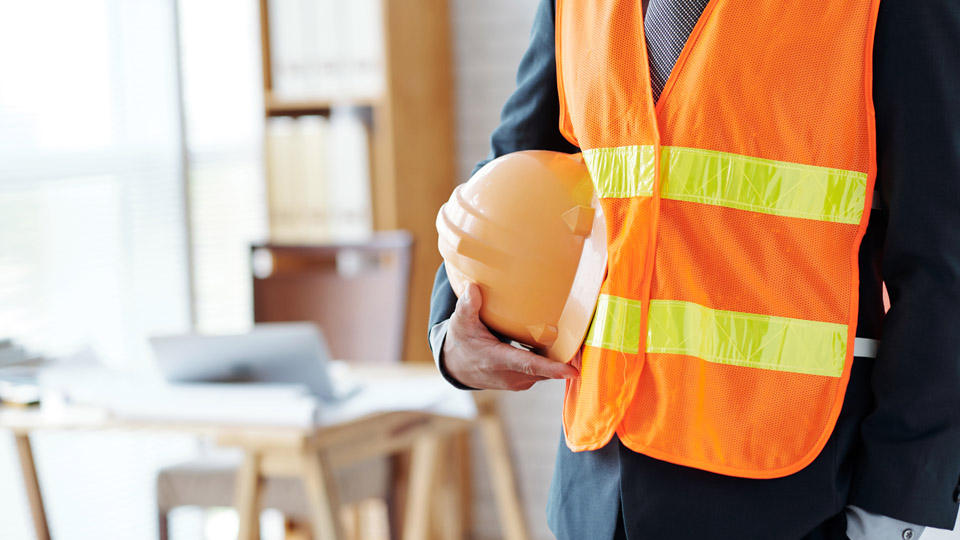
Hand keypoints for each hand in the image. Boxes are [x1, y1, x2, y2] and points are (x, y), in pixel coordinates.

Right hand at [442, 283, 578, 389]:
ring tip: (575, 340)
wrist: (457, 368)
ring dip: (559, 359)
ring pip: (546, 371)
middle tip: (586, 341)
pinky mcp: (523, 381)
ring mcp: (518, 381)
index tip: (573, 371)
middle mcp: (511, 375)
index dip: (552, 369)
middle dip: (566, 360)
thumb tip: (474, 287)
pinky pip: (542, 371)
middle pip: (545, 368)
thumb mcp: (461, 323)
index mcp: (498, 360)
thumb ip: (468, 306)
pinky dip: (550, 361)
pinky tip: (558, 344)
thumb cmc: (461, 342)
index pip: (528, 365)